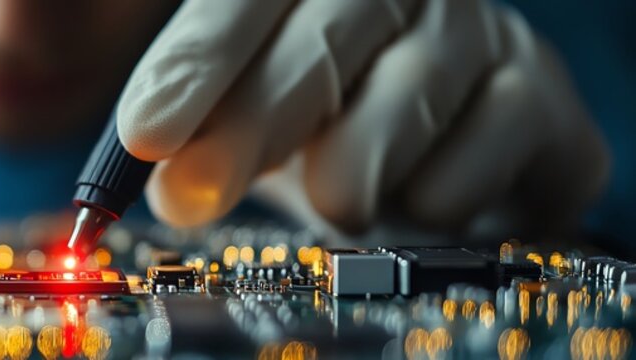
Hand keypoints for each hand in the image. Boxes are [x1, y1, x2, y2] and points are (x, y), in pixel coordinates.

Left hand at [117, 0, 608, 234]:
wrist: (443, 160)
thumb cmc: (326, 124)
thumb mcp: (247, 116)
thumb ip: (203, 129)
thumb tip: (167, 180)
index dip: (197, 62)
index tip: (147, 132)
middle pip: (320, 43)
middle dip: (248, 127)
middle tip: (192, 194)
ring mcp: (481, 30)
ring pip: (402, 101)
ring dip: (346, 173)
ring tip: (333, 198)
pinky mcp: (539, 97)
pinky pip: (472, 159)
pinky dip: (427, 198)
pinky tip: (415, 195)